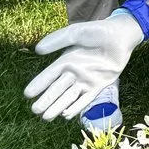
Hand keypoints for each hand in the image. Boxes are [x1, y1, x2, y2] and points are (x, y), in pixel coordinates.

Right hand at [23, 12, 143, 120]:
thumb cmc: (98, 31)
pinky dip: (77, 107)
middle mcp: (74, 73)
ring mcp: (86, 81)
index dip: (38, 84)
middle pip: (57, 90)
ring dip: (58, 107)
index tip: (27, 94)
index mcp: (66, 61)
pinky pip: (86, 99)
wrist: (121, 35)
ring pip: (69, 97)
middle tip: (35, 110)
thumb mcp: (76, 33)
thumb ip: (58, 40)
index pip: (49, 75)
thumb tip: (37, 50)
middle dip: (46, 100)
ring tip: (46, 117)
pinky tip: (67, 115)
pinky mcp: (99, 86)